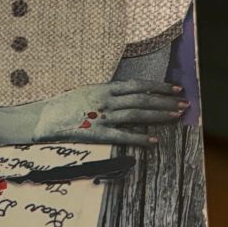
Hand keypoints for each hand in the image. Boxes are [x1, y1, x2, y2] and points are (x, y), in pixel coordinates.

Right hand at [34, 80, 187, 144]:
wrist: (42, 118)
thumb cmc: (63, 105)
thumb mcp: (86, 92)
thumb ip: (106, 94)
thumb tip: (126, 95)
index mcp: (104, 88)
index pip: (137, 85)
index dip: (158, 87)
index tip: (175, 88)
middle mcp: (106, 100)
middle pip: (142, 99)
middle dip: (165, 101)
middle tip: (184, 104)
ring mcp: (102, 116)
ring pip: (136, 114)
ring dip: (158, 116)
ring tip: (176, 117)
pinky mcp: (96, 133)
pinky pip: (122, 135)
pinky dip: (139, 138)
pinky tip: (154, 141)